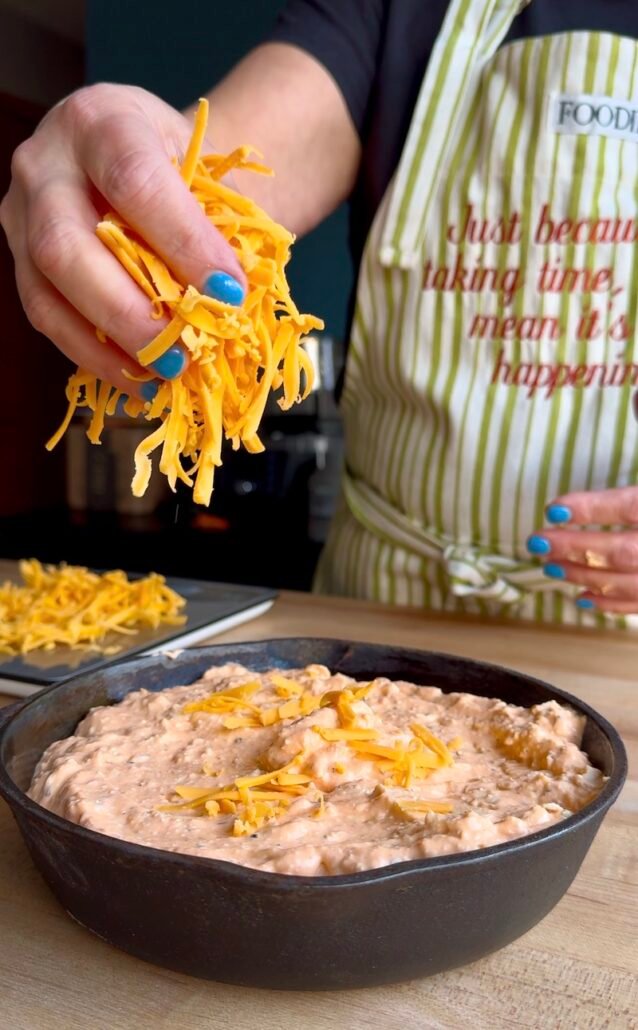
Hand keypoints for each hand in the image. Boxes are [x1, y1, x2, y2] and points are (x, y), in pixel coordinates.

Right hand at [0, 84, 245, 392]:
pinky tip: (140, 378)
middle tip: (183, 353)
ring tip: (165, 374)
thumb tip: (229, 302)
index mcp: (101, 120)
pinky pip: (48, 319)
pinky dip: (96, 355)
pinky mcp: (22, 262)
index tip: (228, 292)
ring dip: (110, 343)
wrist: (147, 156)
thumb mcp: (208, 171)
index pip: (134, 181)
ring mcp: (22, 214)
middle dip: (130, 310)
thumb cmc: (183, 167)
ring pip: (47, 291)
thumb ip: (219, 224)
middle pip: (67, 244)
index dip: (182, 243)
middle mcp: (45, 163)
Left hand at [527, 486, 637, 613]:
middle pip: (624, 551)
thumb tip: (583, 499)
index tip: (553, 510)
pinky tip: (582, 598)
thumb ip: (629, 495)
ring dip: (584, 576)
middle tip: (537, 542)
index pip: (629, 507)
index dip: (591, 508)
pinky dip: (610, 603)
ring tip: (550, 566)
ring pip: (628, 583)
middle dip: (576, 548)